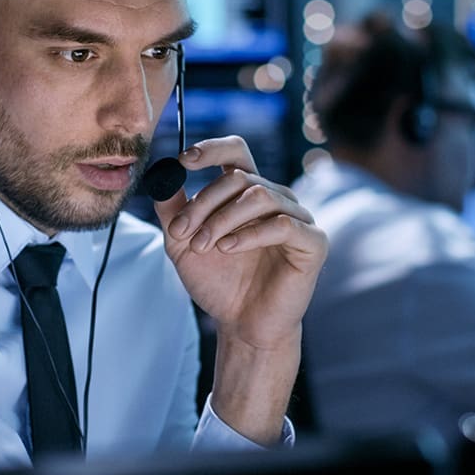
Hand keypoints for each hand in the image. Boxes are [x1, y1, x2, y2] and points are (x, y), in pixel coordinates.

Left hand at [154, 136, 326, 343]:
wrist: (240, 324)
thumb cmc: (217, 282)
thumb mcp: (182, 243)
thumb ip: (172, 210)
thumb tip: (161, 175)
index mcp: (246, 193)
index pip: (236, 152)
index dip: (212, 149)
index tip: (184, 161)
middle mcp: (275, 198)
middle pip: (239, 178)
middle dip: (203, 203)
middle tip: (181, 232)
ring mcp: (296, 218)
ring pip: (259, 196)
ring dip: (222, 219)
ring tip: (203, 246)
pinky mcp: (312, 242)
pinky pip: (282, 224)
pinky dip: (249, 234)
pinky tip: (228, 249)